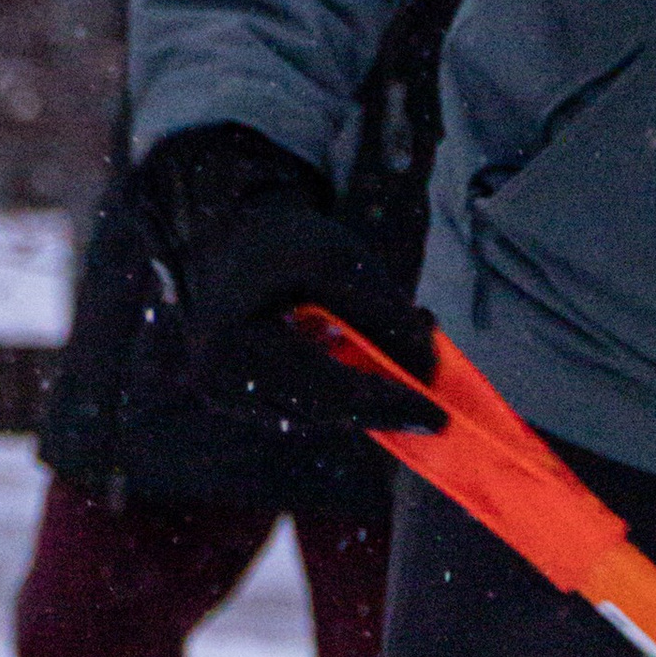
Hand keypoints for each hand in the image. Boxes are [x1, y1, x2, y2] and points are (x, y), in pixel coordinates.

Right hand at [137, 124, 443, 441]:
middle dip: (382, 407)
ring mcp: (223, 393)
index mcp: (236, 340)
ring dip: (365, 401)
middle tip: (435, 410)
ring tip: (405, 370)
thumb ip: (384, 315)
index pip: (325, 388)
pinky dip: (342, 396)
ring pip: (315, 415)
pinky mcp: (238, 398)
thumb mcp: (343, 261)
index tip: (437, 418)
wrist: (236, 238)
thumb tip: (427, 373)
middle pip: (321, 411)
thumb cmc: (288, 243)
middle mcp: (217, 379)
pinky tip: (369, 373)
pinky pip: (302, 408)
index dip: (385, 404)